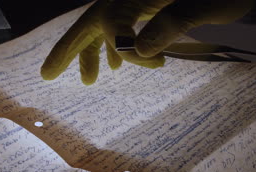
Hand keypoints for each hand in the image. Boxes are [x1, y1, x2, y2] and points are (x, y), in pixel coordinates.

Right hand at [41, 0, 254, 84]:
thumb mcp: (207, 4)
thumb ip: (172, 22)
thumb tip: (137, 51)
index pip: (116, 22)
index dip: (127, 49)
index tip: (157, 65)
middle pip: (92, 20)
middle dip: (69, 49)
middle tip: (48, 74)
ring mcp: (138, 2)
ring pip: (103, 25)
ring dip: (93, 52)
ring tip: (90, 79)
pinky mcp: (147, 9)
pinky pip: (120, 28)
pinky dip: (113, 48)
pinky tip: (117, 65)